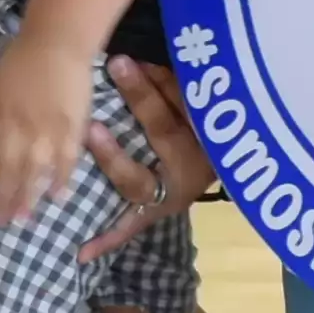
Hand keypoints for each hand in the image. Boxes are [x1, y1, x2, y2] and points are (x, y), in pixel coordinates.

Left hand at [0, 31, 94, 223]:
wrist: (55, 42)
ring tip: (22, 218)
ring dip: (27, 198)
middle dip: (0, 199)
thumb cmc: (18, 62)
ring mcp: (43, 130)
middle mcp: (13, 127)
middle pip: (5, 171)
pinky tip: (57, 197)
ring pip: (33, 172)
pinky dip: (61, 180)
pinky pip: (65, 161)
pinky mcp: (69, 128)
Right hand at [82, 60, 208, 267]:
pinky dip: (173, 72)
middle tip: (116, 66)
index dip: (115, 159)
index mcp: (169, 193)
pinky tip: (151, 56)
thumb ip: (118, 233)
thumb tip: (81, 257)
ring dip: (157, 77)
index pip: (139, 179)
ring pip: (184, 101)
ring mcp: (209, 136)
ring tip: (130, 56)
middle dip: (140, 97)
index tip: (90, 131)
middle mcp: (190, 164)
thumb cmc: (167, 192)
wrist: (232, 175)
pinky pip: (197, 88)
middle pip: (165, 128)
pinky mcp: (220, 114)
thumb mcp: (148, 215)